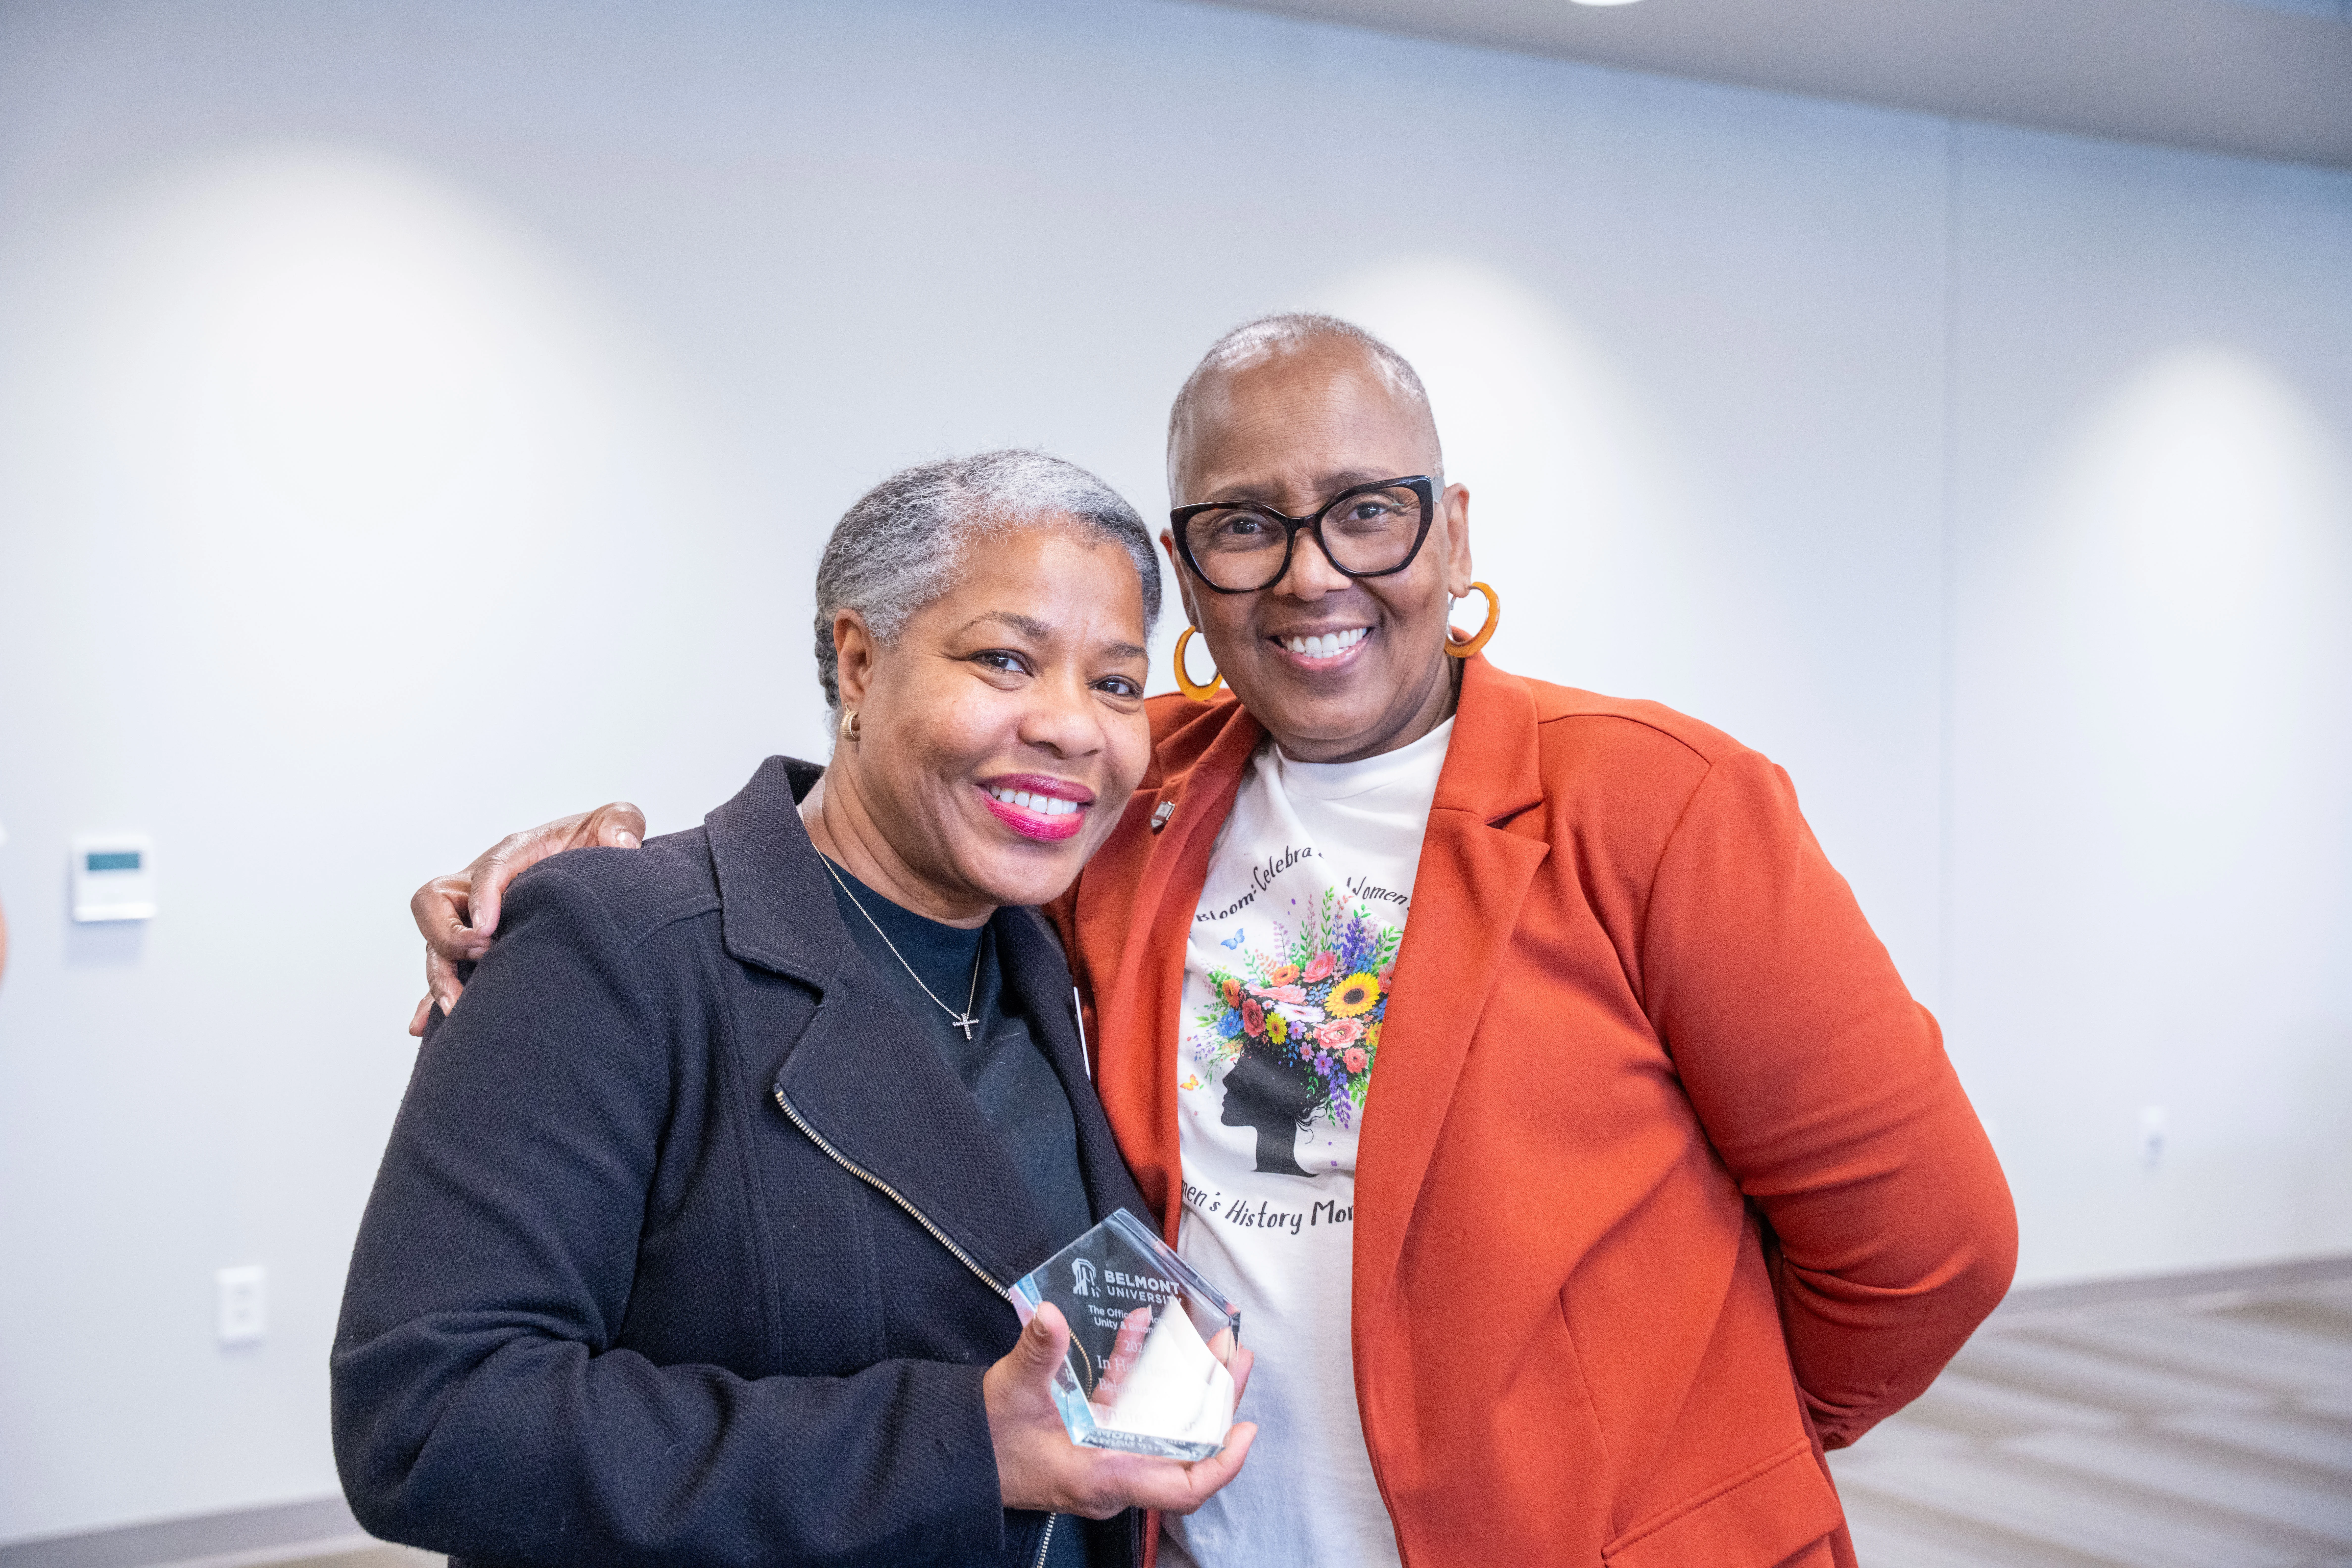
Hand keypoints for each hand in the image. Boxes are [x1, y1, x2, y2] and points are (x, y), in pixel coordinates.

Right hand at [405, 802, 645, 1034]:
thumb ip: (620, 824)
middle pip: (436, 903)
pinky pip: (445, 972)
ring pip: (435, 944)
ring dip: (439, 975)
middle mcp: (481, 885)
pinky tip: (424, 1025)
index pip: (489, 869)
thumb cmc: (599, 842)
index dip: (483, 895)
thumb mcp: (615, 822)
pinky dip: (430, 997)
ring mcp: (473, 918)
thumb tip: (620, 844)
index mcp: (515, 853)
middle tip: (481, 955)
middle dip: (448, 934)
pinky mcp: (477, 948)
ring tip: (458, 1005)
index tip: (488, 928)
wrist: (595, 864)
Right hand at [985, 1304, 1255, 1518]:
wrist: (958, 1456)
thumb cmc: (987, 1439)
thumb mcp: (1013, 1393)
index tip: (1246, 1429)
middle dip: (1215, 1402)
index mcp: (1103, 1475)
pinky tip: (1140, 1328)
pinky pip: (1127, 1406)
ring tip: (1210, 1341)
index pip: (1182, 1488)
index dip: (1222, 1463)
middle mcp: (1113, 1472)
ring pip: (1162, 1423)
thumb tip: (1050, 1316)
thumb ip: (1038, 1355)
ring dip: (1187, 1383)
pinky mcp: (1091, 1436)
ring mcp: (1104, 1455)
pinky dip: (1138, 1370)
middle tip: (1234, 1354)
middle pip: (1183, 1447)